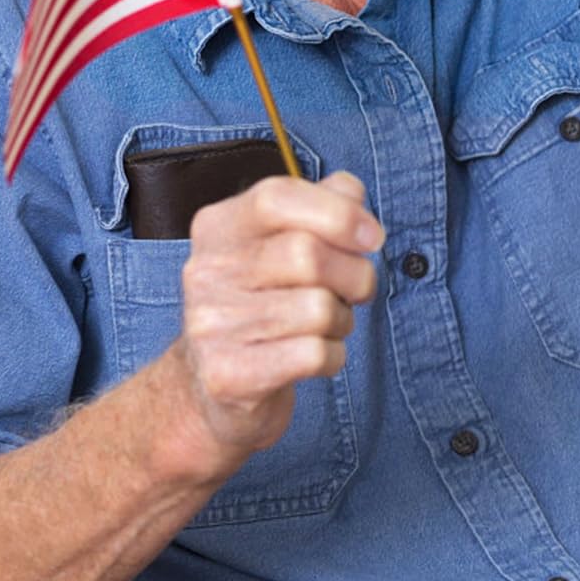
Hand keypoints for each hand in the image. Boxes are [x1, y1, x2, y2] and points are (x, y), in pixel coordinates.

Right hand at [174, 171, 380, 462]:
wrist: (213, 388)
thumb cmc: (263, 303)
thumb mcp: (280, 244)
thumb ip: (320, 205)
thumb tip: (351, 192)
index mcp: (218, 226)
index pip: (276, 197)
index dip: (337, 213)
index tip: (373, 237)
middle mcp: (206, 271)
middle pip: (307, 254)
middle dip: (354, 274)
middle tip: (358, 290)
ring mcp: (211, 324)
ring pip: (317, 309)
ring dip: (342, 320)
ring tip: (327, 324)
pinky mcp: (228, 375)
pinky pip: (313, 355)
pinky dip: (334, 357)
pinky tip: (317, 356)